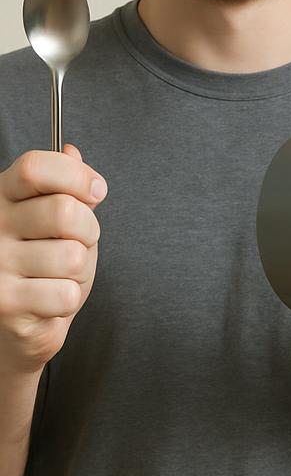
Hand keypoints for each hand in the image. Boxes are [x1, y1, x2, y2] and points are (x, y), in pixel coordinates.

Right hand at [0, 145, 106, 375]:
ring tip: (59, 275)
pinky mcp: (4, 304)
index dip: (76, 175)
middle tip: (79, 242)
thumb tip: (71, 151)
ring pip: (72, 256)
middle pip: (64, 211)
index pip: (35, 167)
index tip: (97, 190)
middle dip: (89, 230)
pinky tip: (49, 300)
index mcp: (2, 197)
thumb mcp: (55, 220)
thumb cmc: (41, 264)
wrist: (16, 323)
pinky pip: (67, 293)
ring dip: (80, 270)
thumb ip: (65, 188)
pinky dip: (69, 299)